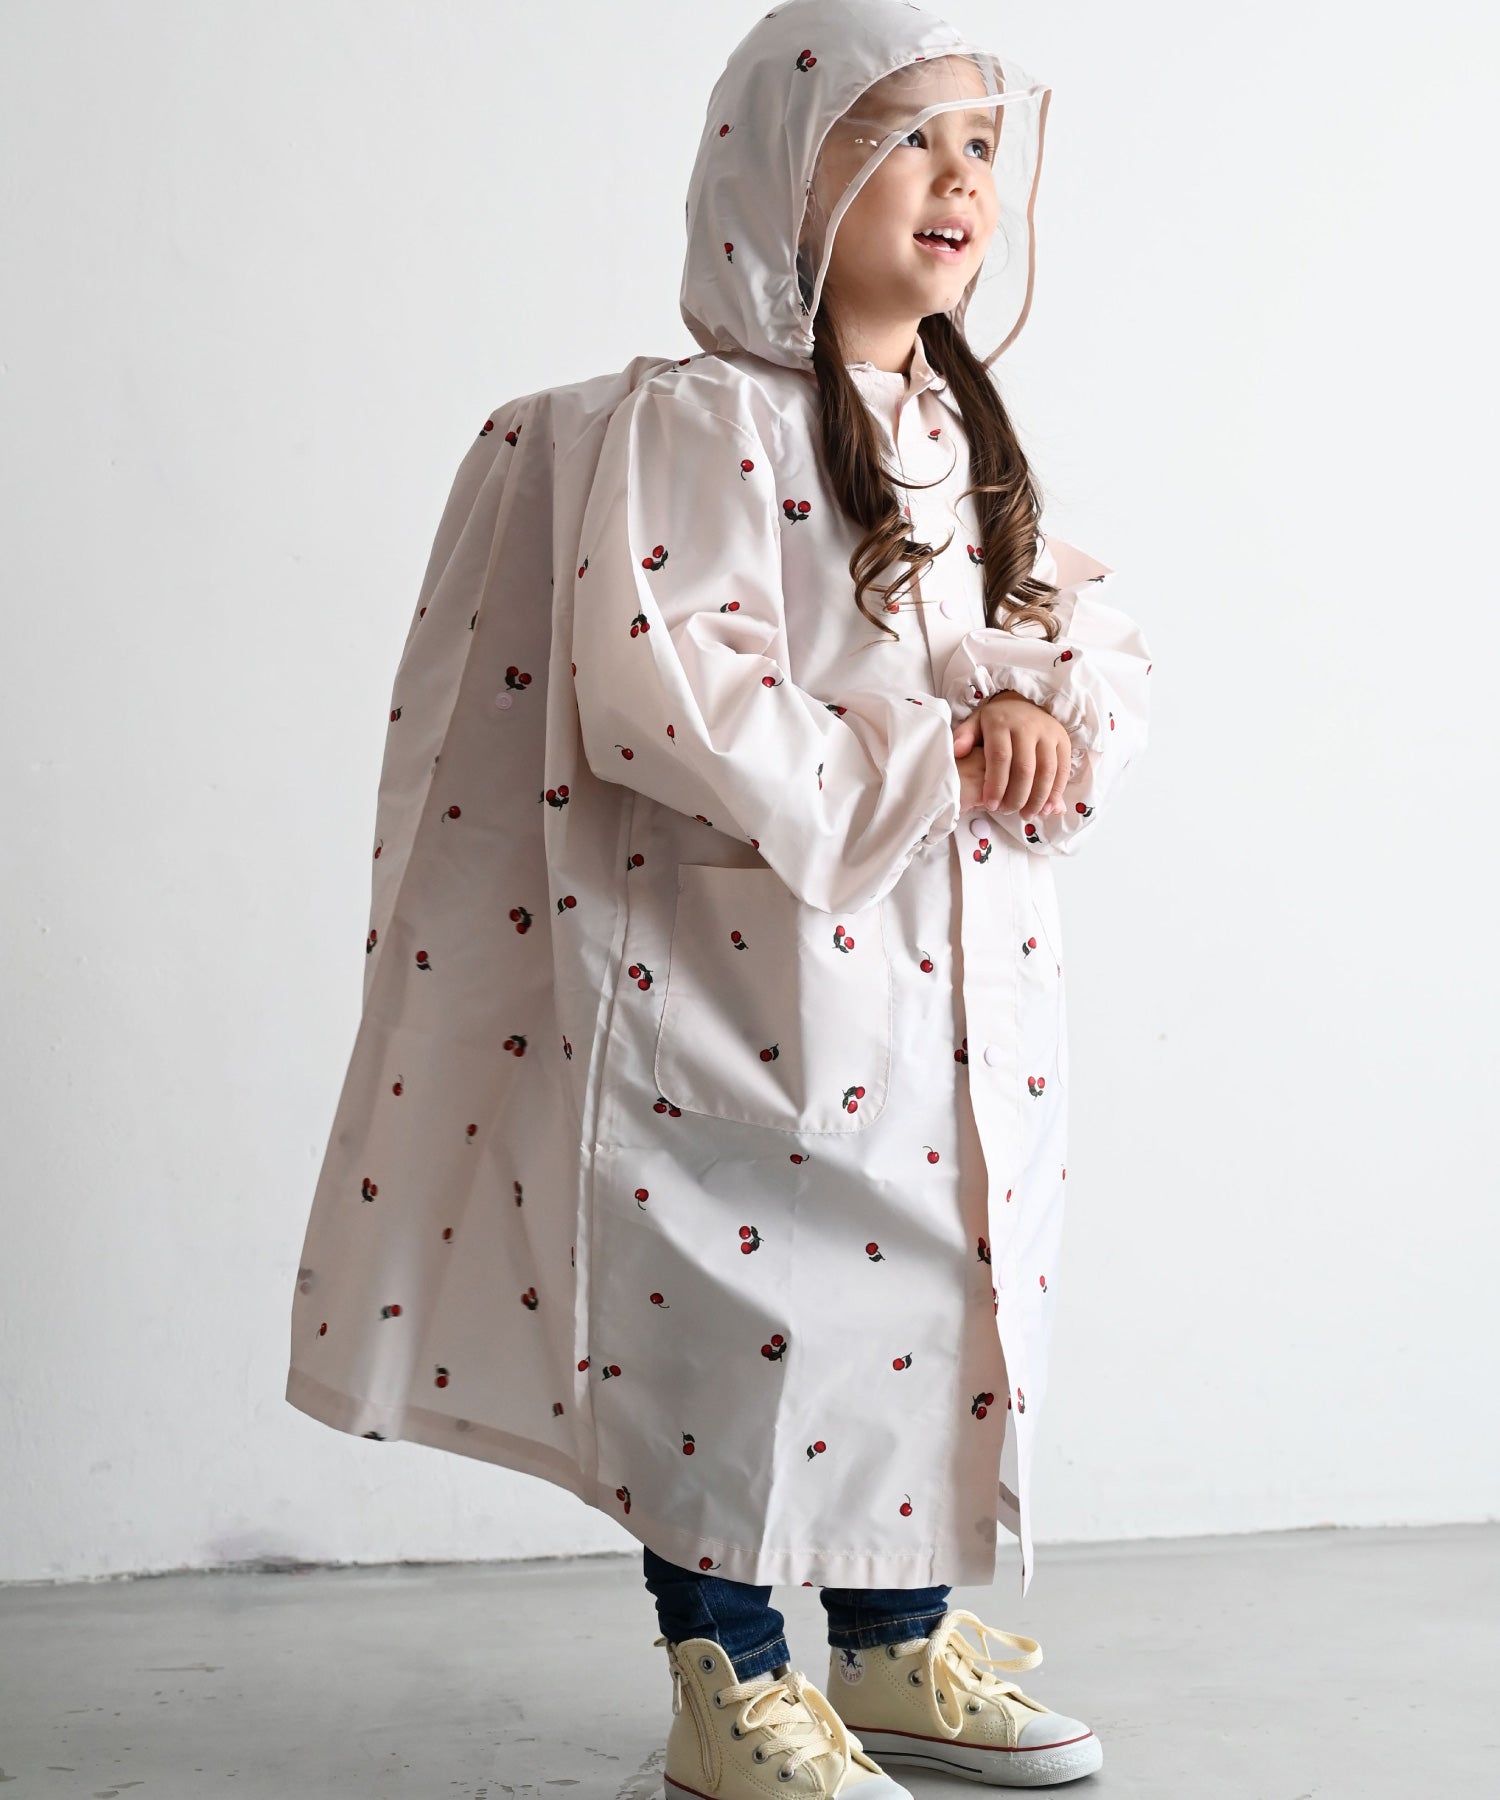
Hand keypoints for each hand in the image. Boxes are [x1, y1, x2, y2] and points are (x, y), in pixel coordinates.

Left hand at [952, 690, 1071, 819]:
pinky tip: (1047, 808)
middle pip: (1025, 768)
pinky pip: (1062, 769)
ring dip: (1038, 798)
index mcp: (1002, 723)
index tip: (991, 805)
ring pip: (1046, 771)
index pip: (1000, 757)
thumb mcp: (976, 722)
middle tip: (1007, 813)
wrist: (1026, 701)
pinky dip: (1056, 791)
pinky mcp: (1063, 740)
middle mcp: (1027, 727)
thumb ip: (965, 736)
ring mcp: (1048, 733)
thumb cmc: (996, 721)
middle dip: (1017, 796)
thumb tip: (957, 752)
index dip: (996, 784)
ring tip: (1027, 815)